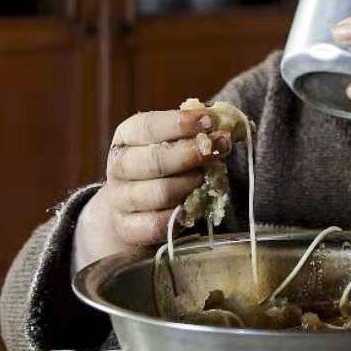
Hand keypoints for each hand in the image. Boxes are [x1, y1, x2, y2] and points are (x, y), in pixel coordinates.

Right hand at [73, 109, 233, 270]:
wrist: (134, 208)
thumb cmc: (163, 166)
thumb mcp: (175, 142)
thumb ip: (199, 132)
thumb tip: (232, 124)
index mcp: (127, 137)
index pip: (147, 126)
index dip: (179, 123)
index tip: (209, 121)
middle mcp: (118, 166)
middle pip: (154, 161)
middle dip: (191, 154)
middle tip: (220, 148)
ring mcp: (120, 200)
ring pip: (160, 193)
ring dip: (190, 185)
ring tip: (205, 179)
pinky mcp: (127, 228)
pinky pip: (157, 224)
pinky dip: (181, 214)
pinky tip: (194, 205)